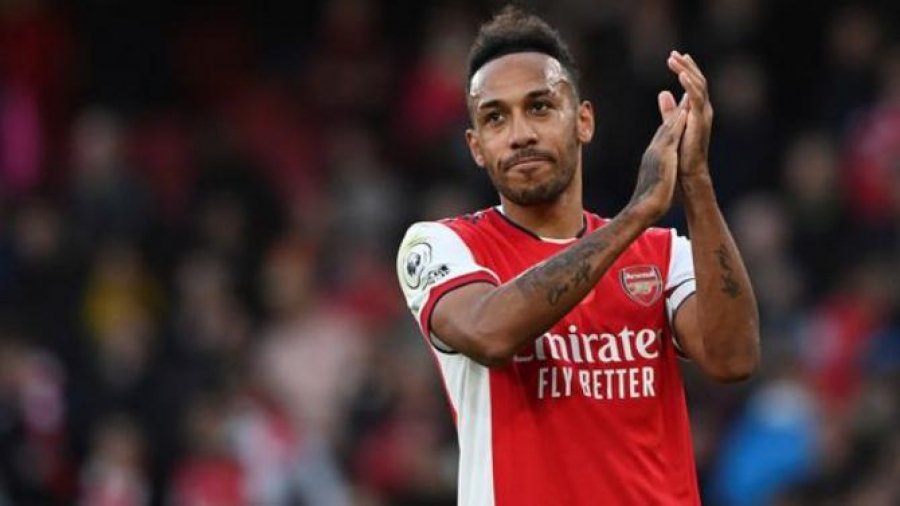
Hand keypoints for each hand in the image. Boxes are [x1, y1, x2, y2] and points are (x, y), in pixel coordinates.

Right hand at [627, 95, 688, 222]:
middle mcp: (653, 151)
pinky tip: (686, 112)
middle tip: (684, 97)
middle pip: (666, 128)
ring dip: (677, 112)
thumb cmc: (648, 204)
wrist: (642, 209)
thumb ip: (656, 179)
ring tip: (687, 97)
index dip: (671, 125)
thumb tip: (657, 180)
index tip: (678, 114)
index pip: (663, 138)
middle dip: (675, 113)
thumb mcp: (654, 186)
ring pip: (669, 127)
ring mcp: (657, 152)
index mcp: (652, 159)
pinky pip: (672, 135)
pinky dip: (679, 122)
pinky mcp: (663, 155)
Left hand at [664, 51, 713, 179]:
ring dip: (686, 71)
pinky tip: (681, 74)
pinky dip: (690, 85)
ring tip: (675, 60)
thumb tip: (663, 92)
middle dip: (686, 65)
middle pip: (698, 80)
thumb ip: (669, 109)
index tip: (676, 56)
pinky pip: (697, 98)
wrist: (688, 171)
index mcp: (698, 109)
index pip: (694, 83)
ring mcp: (703, 114)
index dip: (687, 68)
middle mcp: (703, 109)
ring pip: (698, 85)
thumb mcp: (673, 124)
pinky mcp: (699, 121)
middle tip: (673, 54)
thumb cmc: (682, 151)